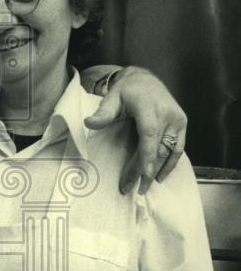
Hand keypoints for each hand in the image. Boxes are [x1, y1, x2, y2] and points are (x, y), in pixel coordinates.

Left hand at [84, 67, 185, 195]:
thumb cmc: (126, 91)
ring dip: (157, 171)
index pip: (149, 135)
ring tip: (143, 188)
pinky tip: (160, 177)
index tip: (142, 176)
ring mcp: (177, 119)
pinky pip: (178, 148)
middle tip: (131, 189)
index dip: (147, 157)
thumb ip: (103, 112)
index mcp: (149, 107)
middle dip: (145, 171)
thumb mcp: (112, 98)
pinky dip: (170, 164)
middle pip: (157, 148)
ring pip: (168, 151)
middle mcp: (167, 113)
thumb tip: (89, 123)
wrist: (145, 80)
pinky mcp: (182, 124)